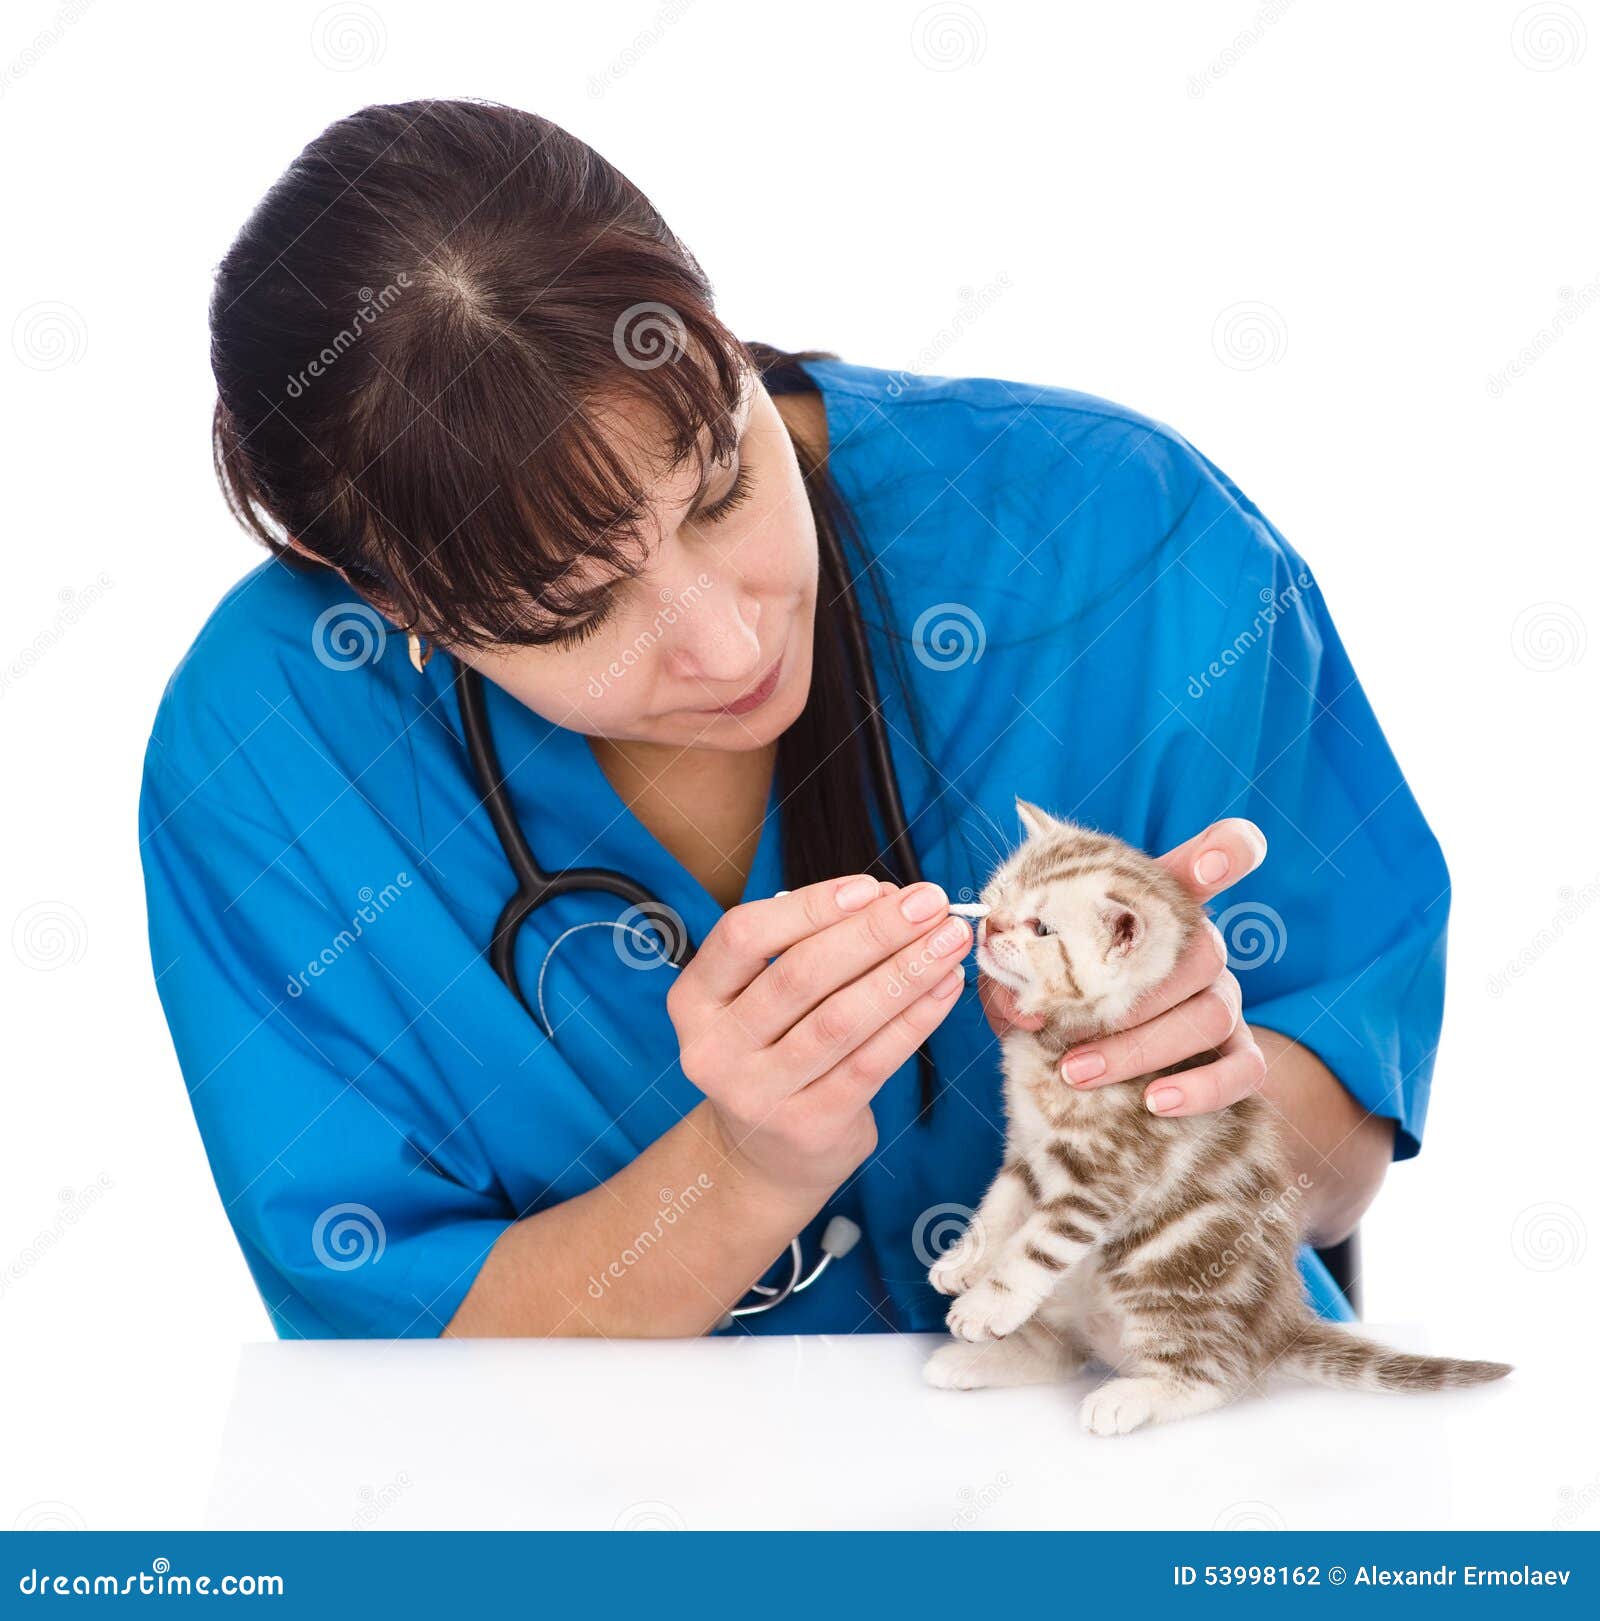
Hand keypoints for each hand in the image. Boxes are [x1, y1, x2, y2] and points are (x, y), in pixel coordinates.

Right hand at [668, 875, 972, 1199]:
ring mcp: (757, 1094)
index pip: (743, 935)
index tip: (872, 887)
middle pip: (800, 975)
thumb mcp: (761, 999)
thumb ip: (808, 947)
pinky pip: (871, 1063)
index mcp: (694, 1000)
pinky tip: (945, 988)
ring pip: (841, 1019)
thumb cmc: (773, 1053)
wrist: (764, 1158)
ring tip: (949, 941)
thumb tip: (886, 899)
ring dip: (905, 971)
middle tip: (929, 903)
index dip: (810, 906)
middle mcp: (714, 1048)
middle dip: (874, 932)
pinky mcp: (808, 1126)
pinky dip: (915, 1020)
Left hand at [977, 818, 1268, 1117]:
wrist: (1091, 1054)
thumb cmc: (1055, 992)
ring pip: (1211, 1014)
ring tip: (1076, 1072)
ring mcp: (1223, 998)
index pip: (1210, 859)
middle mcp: (1201, 947)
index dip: (1224, 852)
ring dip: (1140, 1047)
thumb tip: (1012, 988)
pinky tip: (1155, 1102)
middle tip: (1062, 1029)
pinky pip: (1245, 1069)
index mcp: (1158, 906)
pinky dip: (1202, 1088)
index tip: (1212, 866)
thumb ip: (1013, 958)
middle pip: (1200, 952)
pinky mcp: (1236, 1051)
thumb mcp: (1024, 966)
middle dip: (1130, 996)